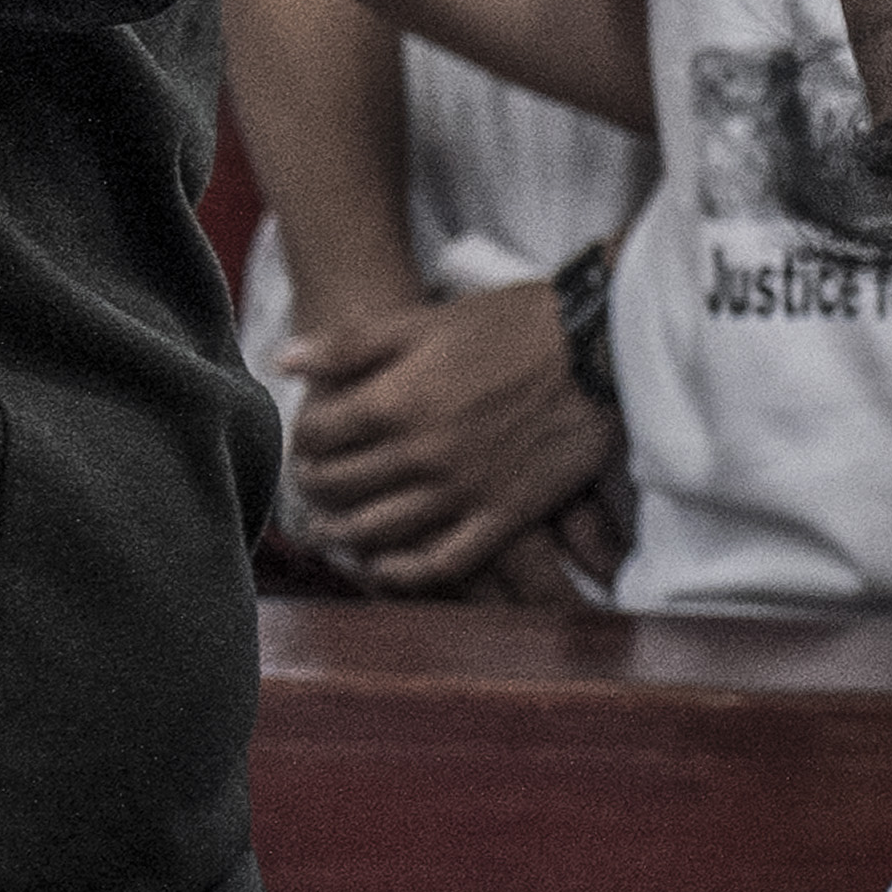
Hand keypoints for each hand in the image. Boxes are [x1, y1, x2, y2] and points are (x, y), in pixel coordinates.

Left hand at [279, 282, 618, 592]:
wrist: (606, 341)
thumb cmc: (516, 322)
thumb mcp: (428, 319)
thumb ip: (351, 343)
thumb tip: (285, 362)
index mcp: (396, 400)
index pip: (316, 436)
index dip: (302, 439)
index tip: (309, 440)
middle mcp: (421, 452)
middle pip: (338, 486)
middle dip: (315, 485)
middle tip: (315, 483)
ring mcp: (464, 488)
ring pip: (378, 530)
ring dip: (344, 533)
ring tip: (336, 528)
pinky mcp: (506, 513)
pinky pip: (443, 561)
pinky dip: (404, 572)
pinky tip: (387, 566)